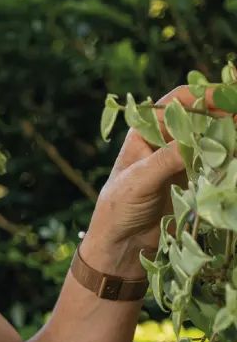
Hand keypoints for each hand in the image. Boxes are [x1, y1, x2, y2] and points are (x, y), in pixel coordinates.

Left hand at [85, 84, 228, 270]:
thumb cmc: (117, 209)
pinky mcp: (192, 183)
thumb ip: (164, 160)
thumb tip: (196, 140)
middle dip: (224, 116)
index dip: (202, 94)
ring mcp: (180, 163)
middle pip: (201, 119)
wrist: (120, 246)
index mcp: (144, 134)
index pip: (176, 103)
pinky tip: (236, 161)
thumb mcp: (137, 182)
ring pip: (212, 141)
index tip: (228, 95)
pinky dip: (229, 161)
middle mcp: (165, 143)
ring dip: (229, 138)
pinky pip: (215, 166)